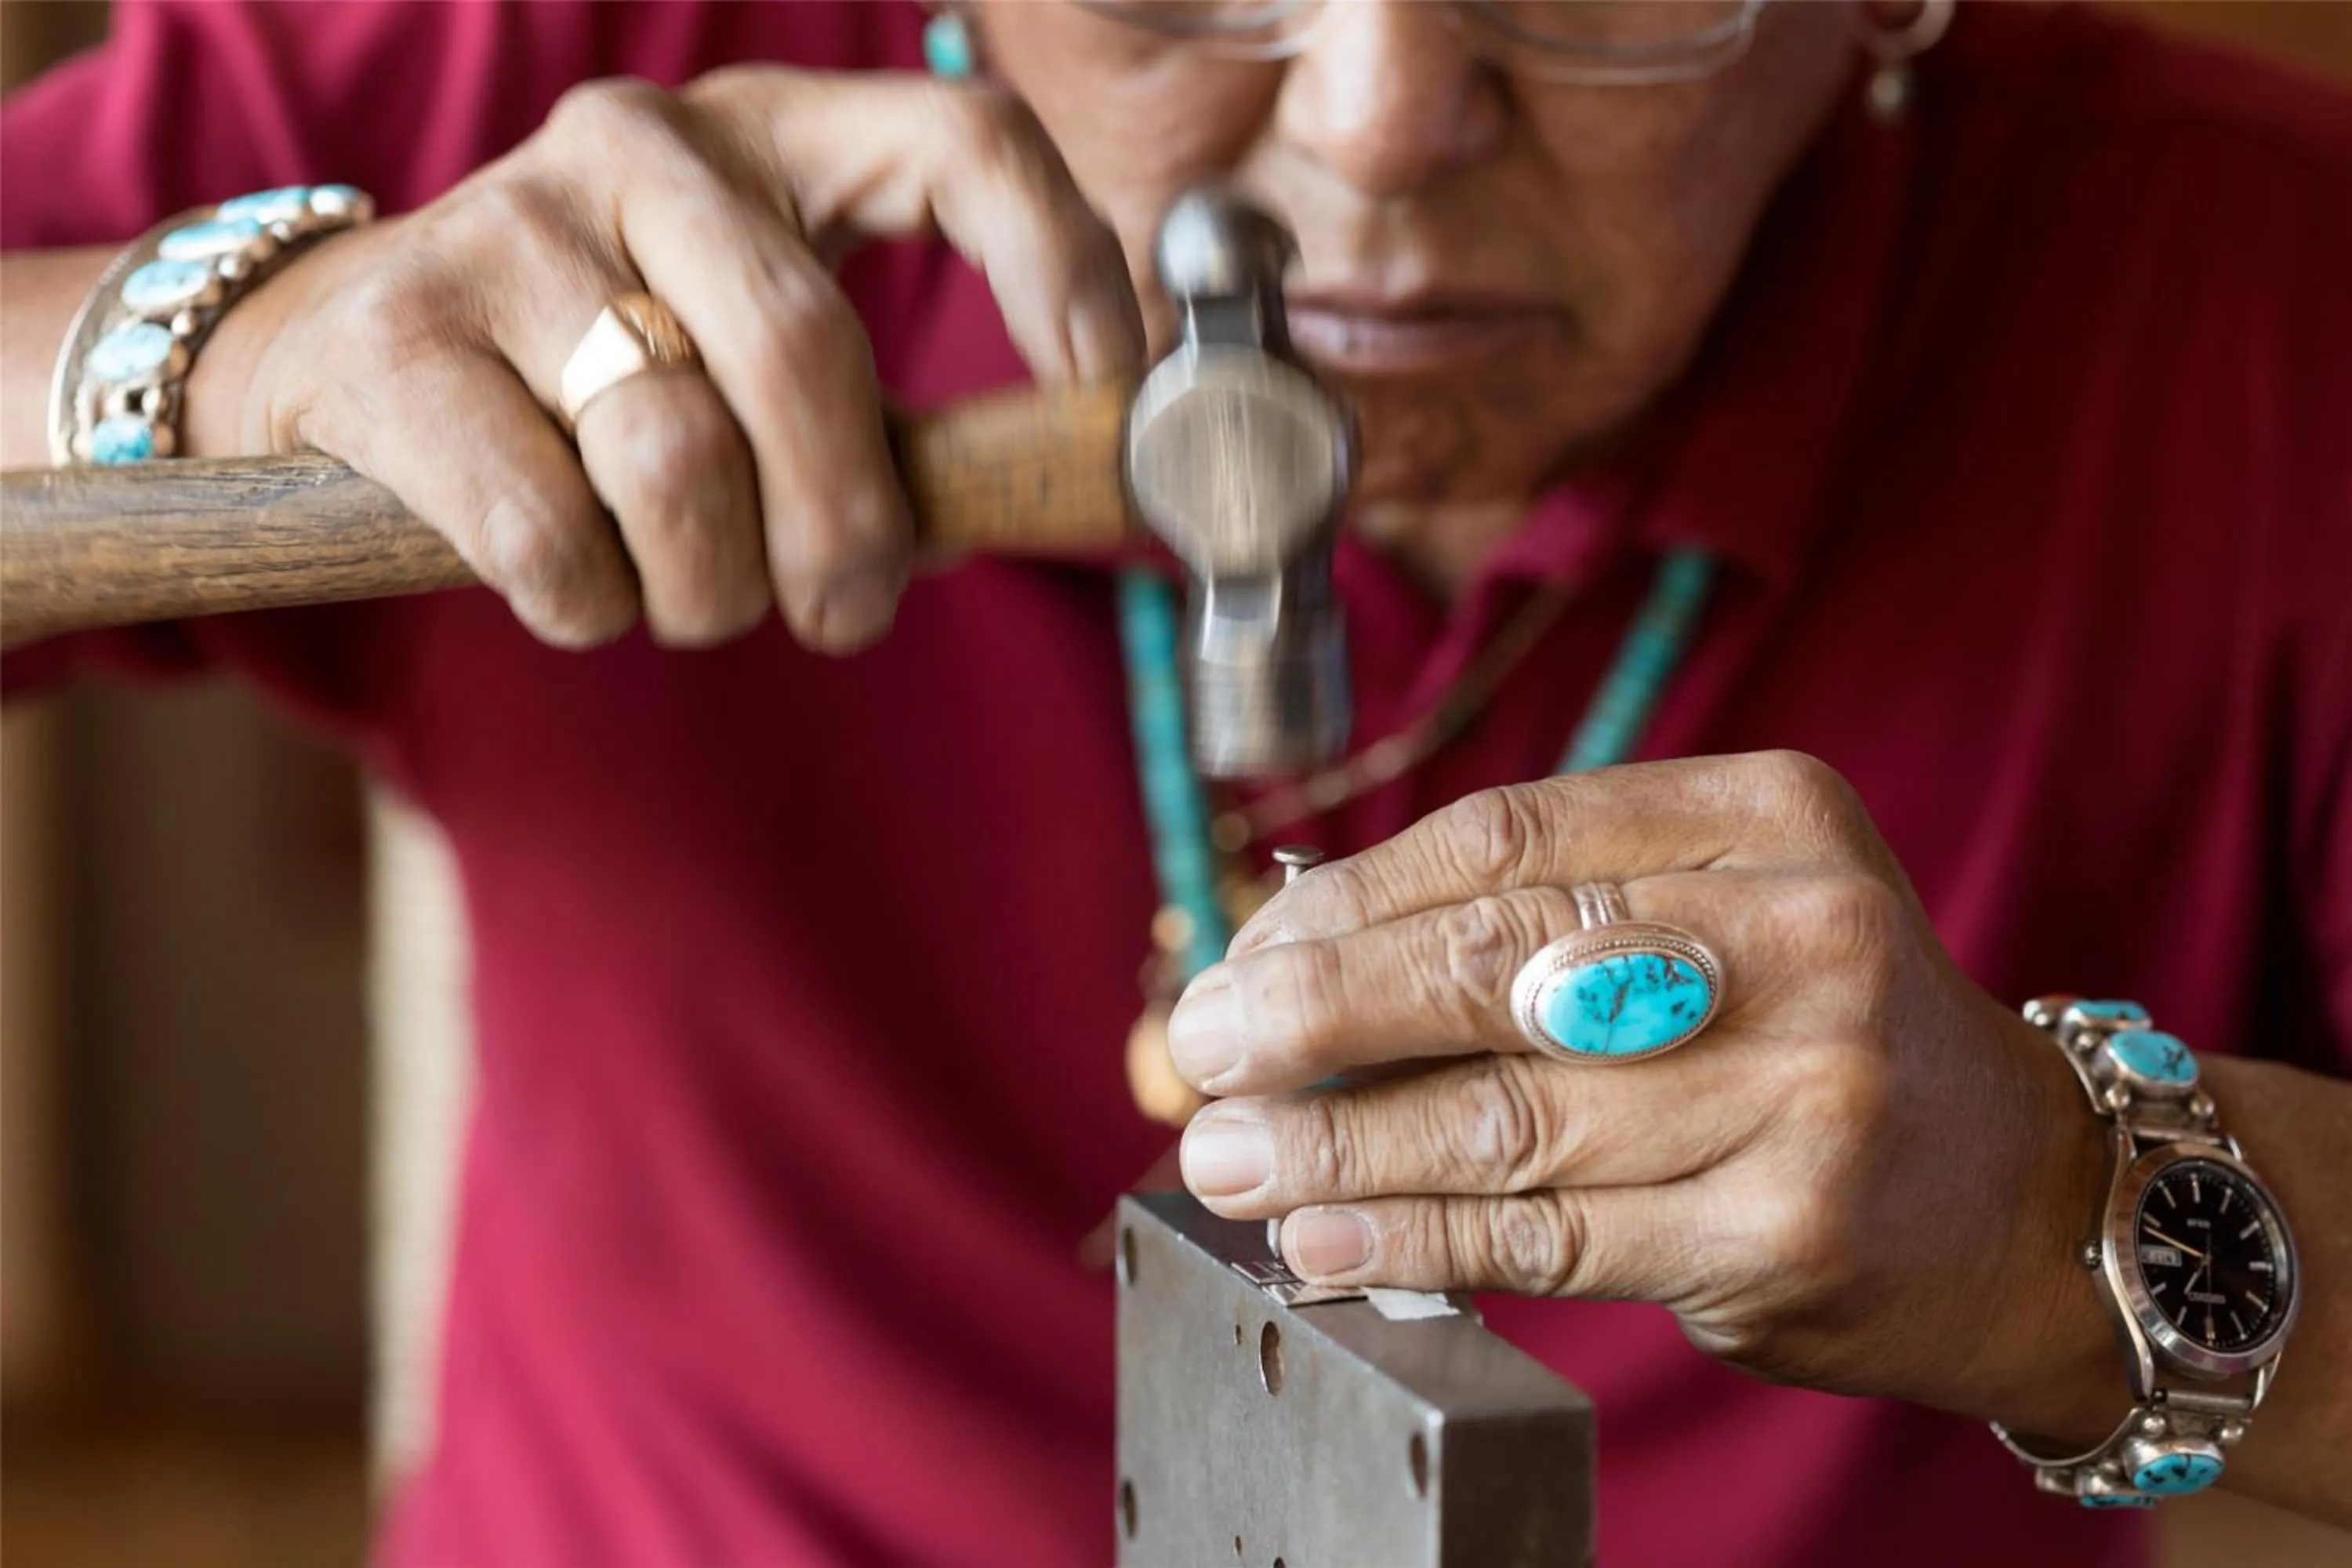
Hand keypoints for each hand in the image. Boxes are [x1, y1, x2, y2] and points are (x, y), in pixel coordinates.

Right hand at [185, 70, 1141, 650]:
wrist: (341, 355)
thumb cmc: (601, 375)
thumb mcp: (748, 346)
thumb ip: (877, 413)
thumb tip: (1024, 500)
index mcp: (772, 134)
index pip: (962, 141)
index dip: (1061, 267)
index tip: (1099, 396)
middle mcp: (644, 146)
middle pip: (804, 351)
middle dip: (845, 528)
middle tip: (845, 611)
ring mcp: (509, 227)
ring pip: (674, 458)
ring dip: (708, 586)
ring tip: (694, 598)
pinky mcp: (399, 339)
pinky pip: (547, 532)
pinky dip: (588, 604)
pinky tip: (586, 591)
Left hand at [1167, 751, 2121, 1435]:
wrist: (2021, 1199)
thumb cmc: (1818, 1037)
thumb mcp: (1719, 915)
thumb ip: (1539, 919)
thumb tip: (1290, 958)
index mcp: (1769, 814)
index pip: (1503, 841)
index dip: (1344, 900)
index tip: (1245, 951)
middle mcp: (1799, 933)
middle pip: (1491, 962)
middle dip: (1314, 1011)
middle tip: (1198, 1048)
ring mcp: (1804, 1087)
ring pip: (1503, 1114)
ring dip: (1334, 1140)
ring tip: (1226, 1155)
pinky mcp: (1784, 1229)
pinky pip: (1548, 1233)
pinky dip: (1412, 1234)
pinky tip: (1321, 1233)